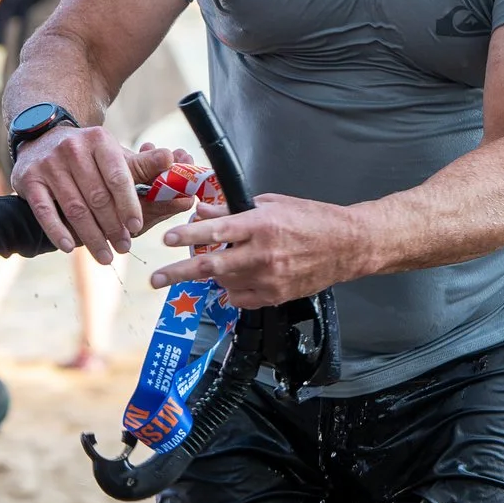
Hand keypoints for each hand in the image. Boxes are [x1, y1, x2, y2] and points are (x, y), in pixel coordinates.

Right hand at [12, 124, 188, 264]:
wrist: (41, 138)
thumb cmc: (88, 154)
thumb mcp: (114, 155)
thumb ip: (143, 165)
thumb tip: (172, 160)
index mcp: (99, 141)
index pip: (117, 176)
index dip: (128, 204)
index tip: (136, 227)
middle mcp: (72, 149)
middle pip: (96, 197)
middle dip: (112, 227)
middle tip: (123, 247)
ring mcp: (48, 164)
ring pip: (74, 208)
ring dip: (91, 236)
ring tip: (105, 256)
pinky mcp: (28, 179)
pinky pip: (45, 211)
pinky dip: (58, 231)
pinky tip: (70, 248)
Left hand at [149, 194, 367, 309]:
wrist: (346, 246)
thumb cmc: (311, 219)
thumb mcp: (272, 204)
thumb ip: (235, 210)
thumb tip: (203, 211)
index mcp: (262, 225)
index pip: (217, 230)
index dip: (189, 235)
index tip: (168, 239)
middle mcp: (263, 253)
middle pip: (212, 265)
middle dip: (178, 272)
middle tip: (156, 278)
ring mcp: (269, 278)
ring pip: (223, 282)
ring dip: (210, 275)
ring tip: (207, 266)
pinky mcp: (276, 295)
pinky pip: (240, 298)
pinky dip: (231, 290)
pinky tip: (235, 279)